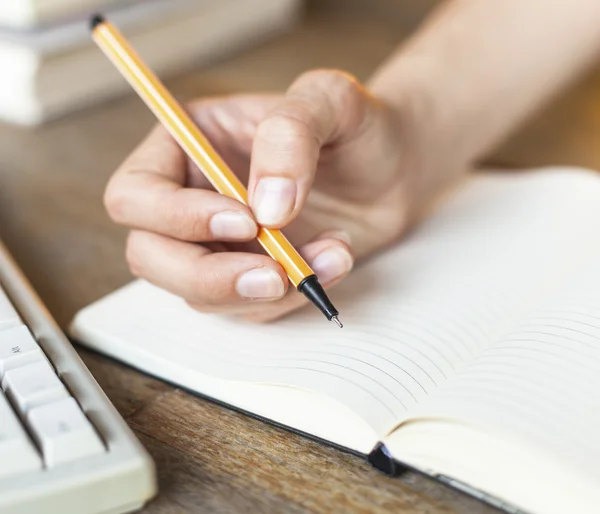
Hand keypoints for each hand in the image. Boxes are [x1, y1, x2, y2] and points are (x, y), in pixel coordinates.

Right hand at [104, 70, 428, 321]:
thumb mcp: (330, 101)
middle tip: (272, 275)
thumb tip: (264, 209)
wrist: (392, 168)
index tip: (245, 221)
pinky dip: (294, 296)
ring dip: (263, 290)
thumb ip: (290, 135)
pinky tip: (336, 259)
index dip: (176, 218)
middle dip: (207, 275)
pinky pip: (251, 307)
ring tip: (332, 254)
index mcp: (186, 147)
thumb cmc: (353, 126)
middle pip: (150, 256)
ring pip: (200, 294)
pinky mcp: (251, 275)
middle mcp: (191, 200)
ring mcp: (219, 244)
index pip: (136, 195)